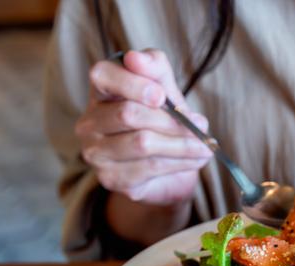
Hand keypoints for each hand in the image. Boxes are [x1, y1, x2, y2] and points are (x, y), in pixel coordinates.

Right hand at [75, 49, 211, 205]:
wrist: (167, 169)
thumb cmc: (163, 121)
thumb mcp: (165, 90)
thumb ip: (155, 69)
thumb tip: (136, 57)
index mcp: (100, 91)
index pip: (103, 76)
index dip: (132, 84)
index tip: (161, 96)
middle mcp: (89, 121)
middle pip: (129, 114)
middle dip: (171, 120)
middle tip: (201, 125)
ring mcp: (96, 153)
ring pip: (143, 143)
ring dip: (182, 145)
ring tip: (205, 145)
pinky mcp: (111, 178)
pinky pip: (150, 168)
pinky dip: (180, 162)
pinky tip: (196, 159)